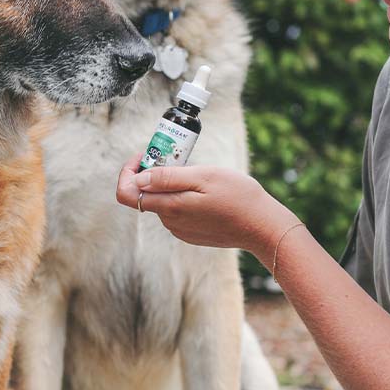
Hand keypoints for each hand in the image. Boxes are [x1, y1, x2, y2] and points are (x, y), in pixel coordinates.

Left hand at [115, 153, 299, 259]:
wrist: (263, 227)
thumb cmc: (238, 196)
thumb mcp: (203, 176)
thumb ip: (168, 178)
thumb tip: (138, 179)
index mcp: (170, 207)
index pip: (126, 193)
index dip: (129, 171)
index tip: (145, 155)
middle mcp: (170, 222)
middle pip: (145, 194)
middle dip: (153, 172)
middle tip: (177, 156)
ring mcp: (181, 230)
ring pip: (163, 201)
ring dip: (171, 184)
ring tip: (196, 172)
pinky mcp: (191, 233)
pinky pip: (177, 211)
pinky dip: (182, 196)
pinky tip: (205, 191)